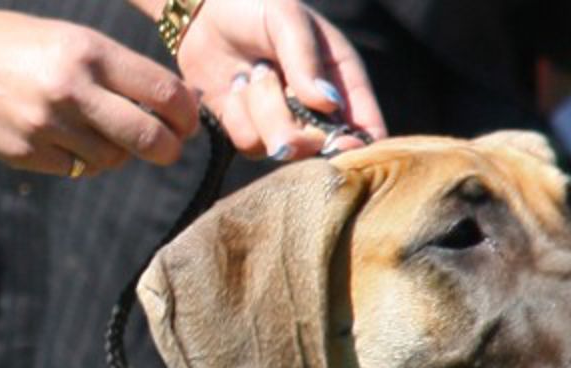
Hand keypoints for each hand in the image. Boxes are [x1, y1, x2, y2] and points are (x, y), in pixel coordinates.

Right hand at [0, 7, 200, 173]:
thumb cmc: (9, 44)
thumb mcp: (65, 38)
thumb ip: (110, 68)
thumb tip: (162, 101)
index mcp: (88, 51)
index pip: (161, 91)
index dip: (185, 113)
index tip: (188, 121)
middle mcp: (72, 89)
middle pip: (146, 136)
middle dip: (168, 148)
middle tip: (170, 149)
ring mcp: (47, 126)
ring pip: (111, 159)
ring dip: (119, 155)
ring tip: (107, 139)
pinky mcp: (26, 154)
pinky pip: (75, 169)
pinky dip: (82, 161)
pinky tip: (69, 143)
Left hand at [175, 0, 383, 159]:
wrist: (203, 12)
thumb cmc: (253, 5)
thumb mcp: (286, 18)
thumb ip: (305, 59)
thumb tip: (328, 104)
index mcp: (342, 77)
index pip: (367, 127)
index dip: (358, 145)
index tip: (340, 143)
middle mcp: (318, 108)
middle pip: (322, 148)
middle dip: (297, 128)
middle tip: (270, 79)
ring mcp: (284, 125)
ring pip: (283, 147)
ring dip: (262, 110)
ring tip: (254, 72)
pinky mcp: (251, 134)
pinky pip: (250, 145)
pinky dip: (238, 117)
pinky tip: (235, 87)